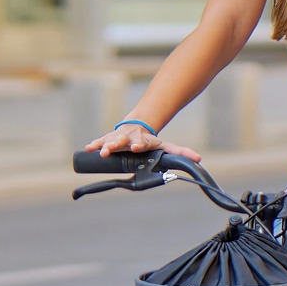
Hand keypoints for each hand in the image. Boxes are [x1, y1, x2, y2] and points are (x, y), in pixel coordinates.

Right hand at [84, 121, 201, 162]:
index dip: (139, 144)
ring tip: (98, 151)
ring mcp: (119, 137)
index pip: (142, 142)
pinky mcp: (110, 138)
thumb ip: (181, 153)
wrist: (138, 126)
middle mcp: (130, 137)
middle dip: (117, 144)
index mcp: (144, 140)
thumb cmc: (150, 141)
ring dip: (104, 145)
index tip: (136, 147)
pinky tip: (87, 149)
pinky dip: (95, 144)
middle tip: (111, 149)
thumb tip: (199, 159)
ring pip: (111, 140)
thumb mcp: (165, 146)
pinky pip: (101, 141)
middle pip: (123, 141)